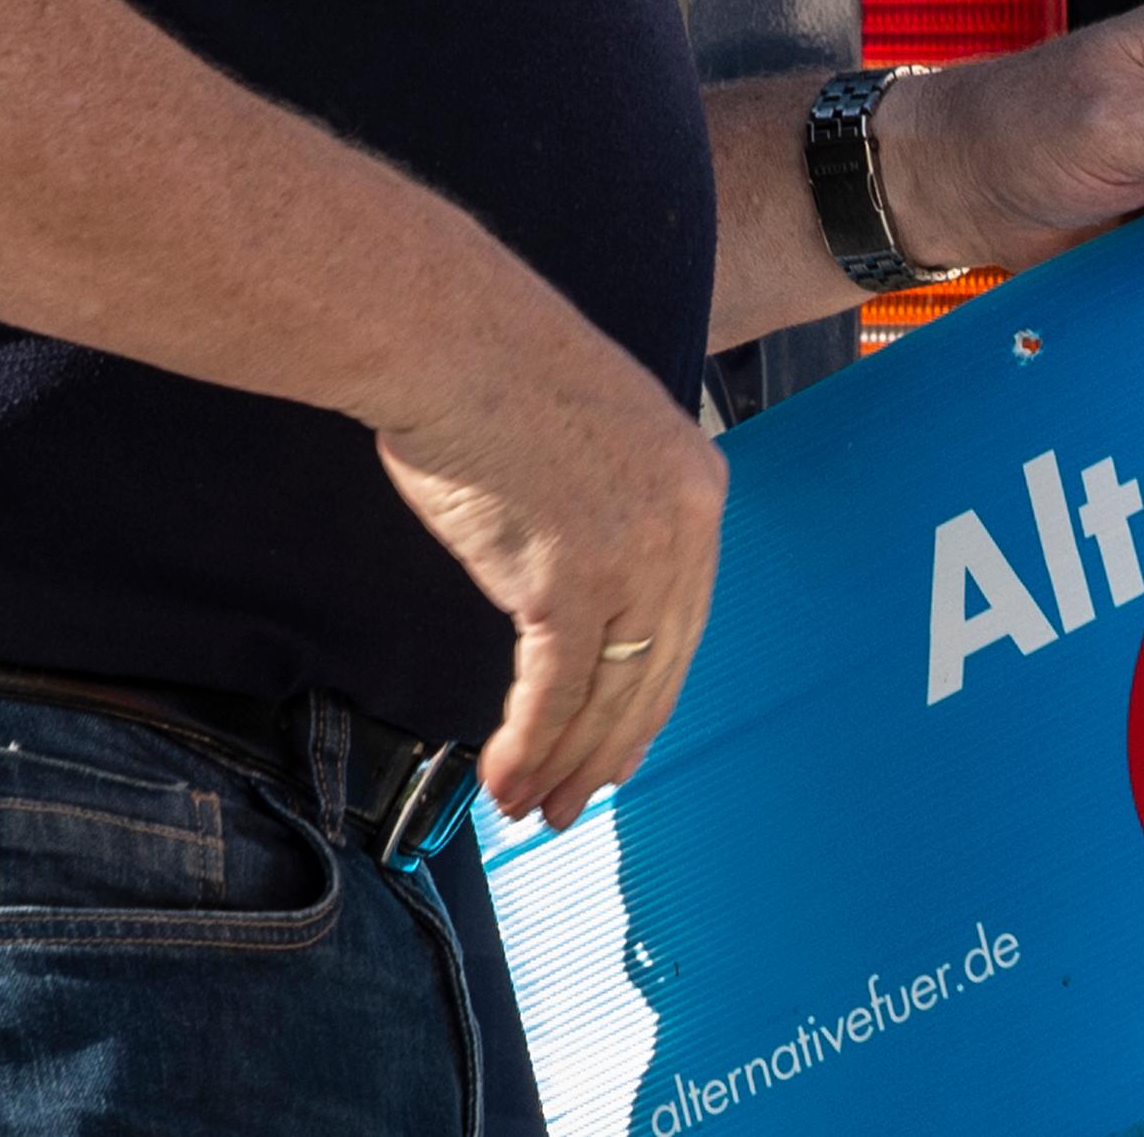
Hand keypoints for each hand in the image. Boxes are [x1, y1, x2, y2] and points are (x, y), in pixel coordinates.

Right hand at [376, 310, 725, 832]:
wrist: (446, 335)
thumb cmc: (493, 372)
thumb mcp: (589, 433)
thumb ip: (605, 505)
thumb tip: (579, 577)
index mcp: (696, 486)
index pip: (684, 620)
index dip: (649, 697)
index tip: (622, 746)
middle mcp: (683, 526)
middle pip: (656, 670)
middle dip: (611, 749)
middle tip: (578, 801)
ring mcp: (634, 557)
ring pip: (608, 693)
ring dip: (565, 764)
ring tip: (533, 809)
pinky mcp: (571, 581)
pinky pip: (555, 692)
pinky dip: (528, 747)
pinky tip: (503, 783)